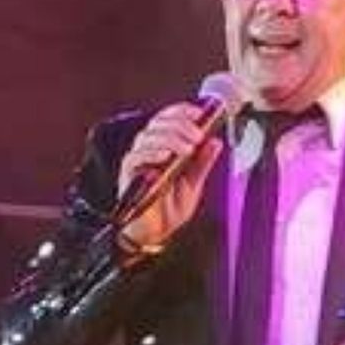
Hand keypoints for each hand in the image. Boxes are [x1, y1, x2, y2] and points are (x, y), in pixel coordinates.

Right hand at [116, 102, 222, 248]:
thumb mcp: (194, 184)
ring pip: (149, 137)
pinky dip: (151, 153)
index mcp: (164, 146)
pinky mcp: (129, 175)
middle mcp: (149, 149)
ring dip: (171, 138)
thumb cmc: (172, 208)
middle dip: (181, 125)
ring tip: (188, 149)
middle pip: (159, 123)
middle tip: (198, 136)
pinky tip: (166, 156)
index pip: (169, 118)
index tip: (199, 113)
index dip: (182, 111)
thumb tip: (216, 141)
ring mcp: (138, 160)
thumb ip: (202, 163)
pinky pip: (136, 157)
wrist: (156, 232)